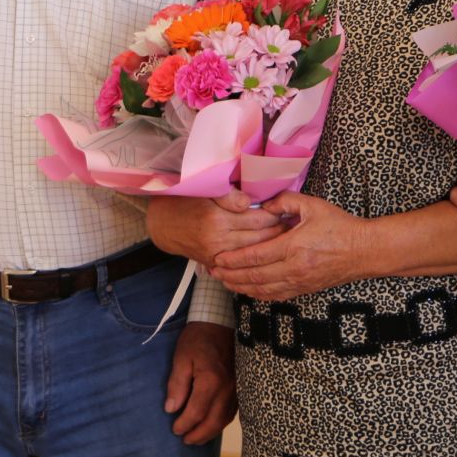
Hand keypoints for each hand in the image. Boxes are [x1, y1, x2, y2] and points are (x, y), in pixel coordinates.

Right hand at [147, 190, 284, 264]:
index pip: (258, 218)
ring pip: (253, 253)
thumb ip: (228, 195)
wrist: (161, 225)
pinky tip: (268, 254)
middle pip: (260, 238)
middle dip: (279, 233)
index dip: (276, 215)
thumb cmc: (184, 202)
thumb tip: (251, 201)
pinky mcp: (214, 264)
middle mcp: (219, 240)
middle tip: (295, 226)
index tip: (290, 212)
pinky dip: (256, 260)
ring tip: (287, 240)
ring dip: (271, 247)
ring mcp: (216, 255)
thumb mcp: (204, 191)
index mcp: (218, 219)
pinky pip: (241, 264)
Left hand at [163, 321, 235, 444]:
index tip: (174, 430)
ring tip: (197, 438)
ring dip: (211, 432)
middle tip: (185, 440)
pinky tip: (212, 424)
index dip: (185, 424)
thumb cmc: (198, 339)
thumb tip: (171, 408)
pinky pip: (233, 411)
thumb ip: (177, 384)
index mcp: (211, 381)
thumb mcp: (181, 358)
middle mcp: (228, 389)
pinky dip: (221, 422)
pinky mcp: (242, 387)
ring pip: (225, 419)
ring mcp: (238, 389)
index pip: (196, 412)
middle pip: (213, 421)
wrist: (221, 322)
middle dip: (198, 434)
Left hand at [206, 191, 368, 300]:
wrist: (364, 251)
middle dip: (230, 275)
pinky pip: (276, 296)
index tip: (217, 257)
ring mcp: (300, 282)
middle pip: (253, 276)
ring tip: (224, 282)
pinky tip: (247, 290)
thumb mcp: (312, 205)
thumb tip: (263, 205)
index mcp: (294, 247)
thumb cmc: (340, 226)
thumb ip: (284, 201)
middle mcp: (294, 268)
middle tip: (212, 271)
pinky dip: (258, 294)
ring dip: (240, 287)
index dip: (233, 259)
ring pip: (262, 290)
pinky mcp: (305, 289)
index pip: (255, 256)